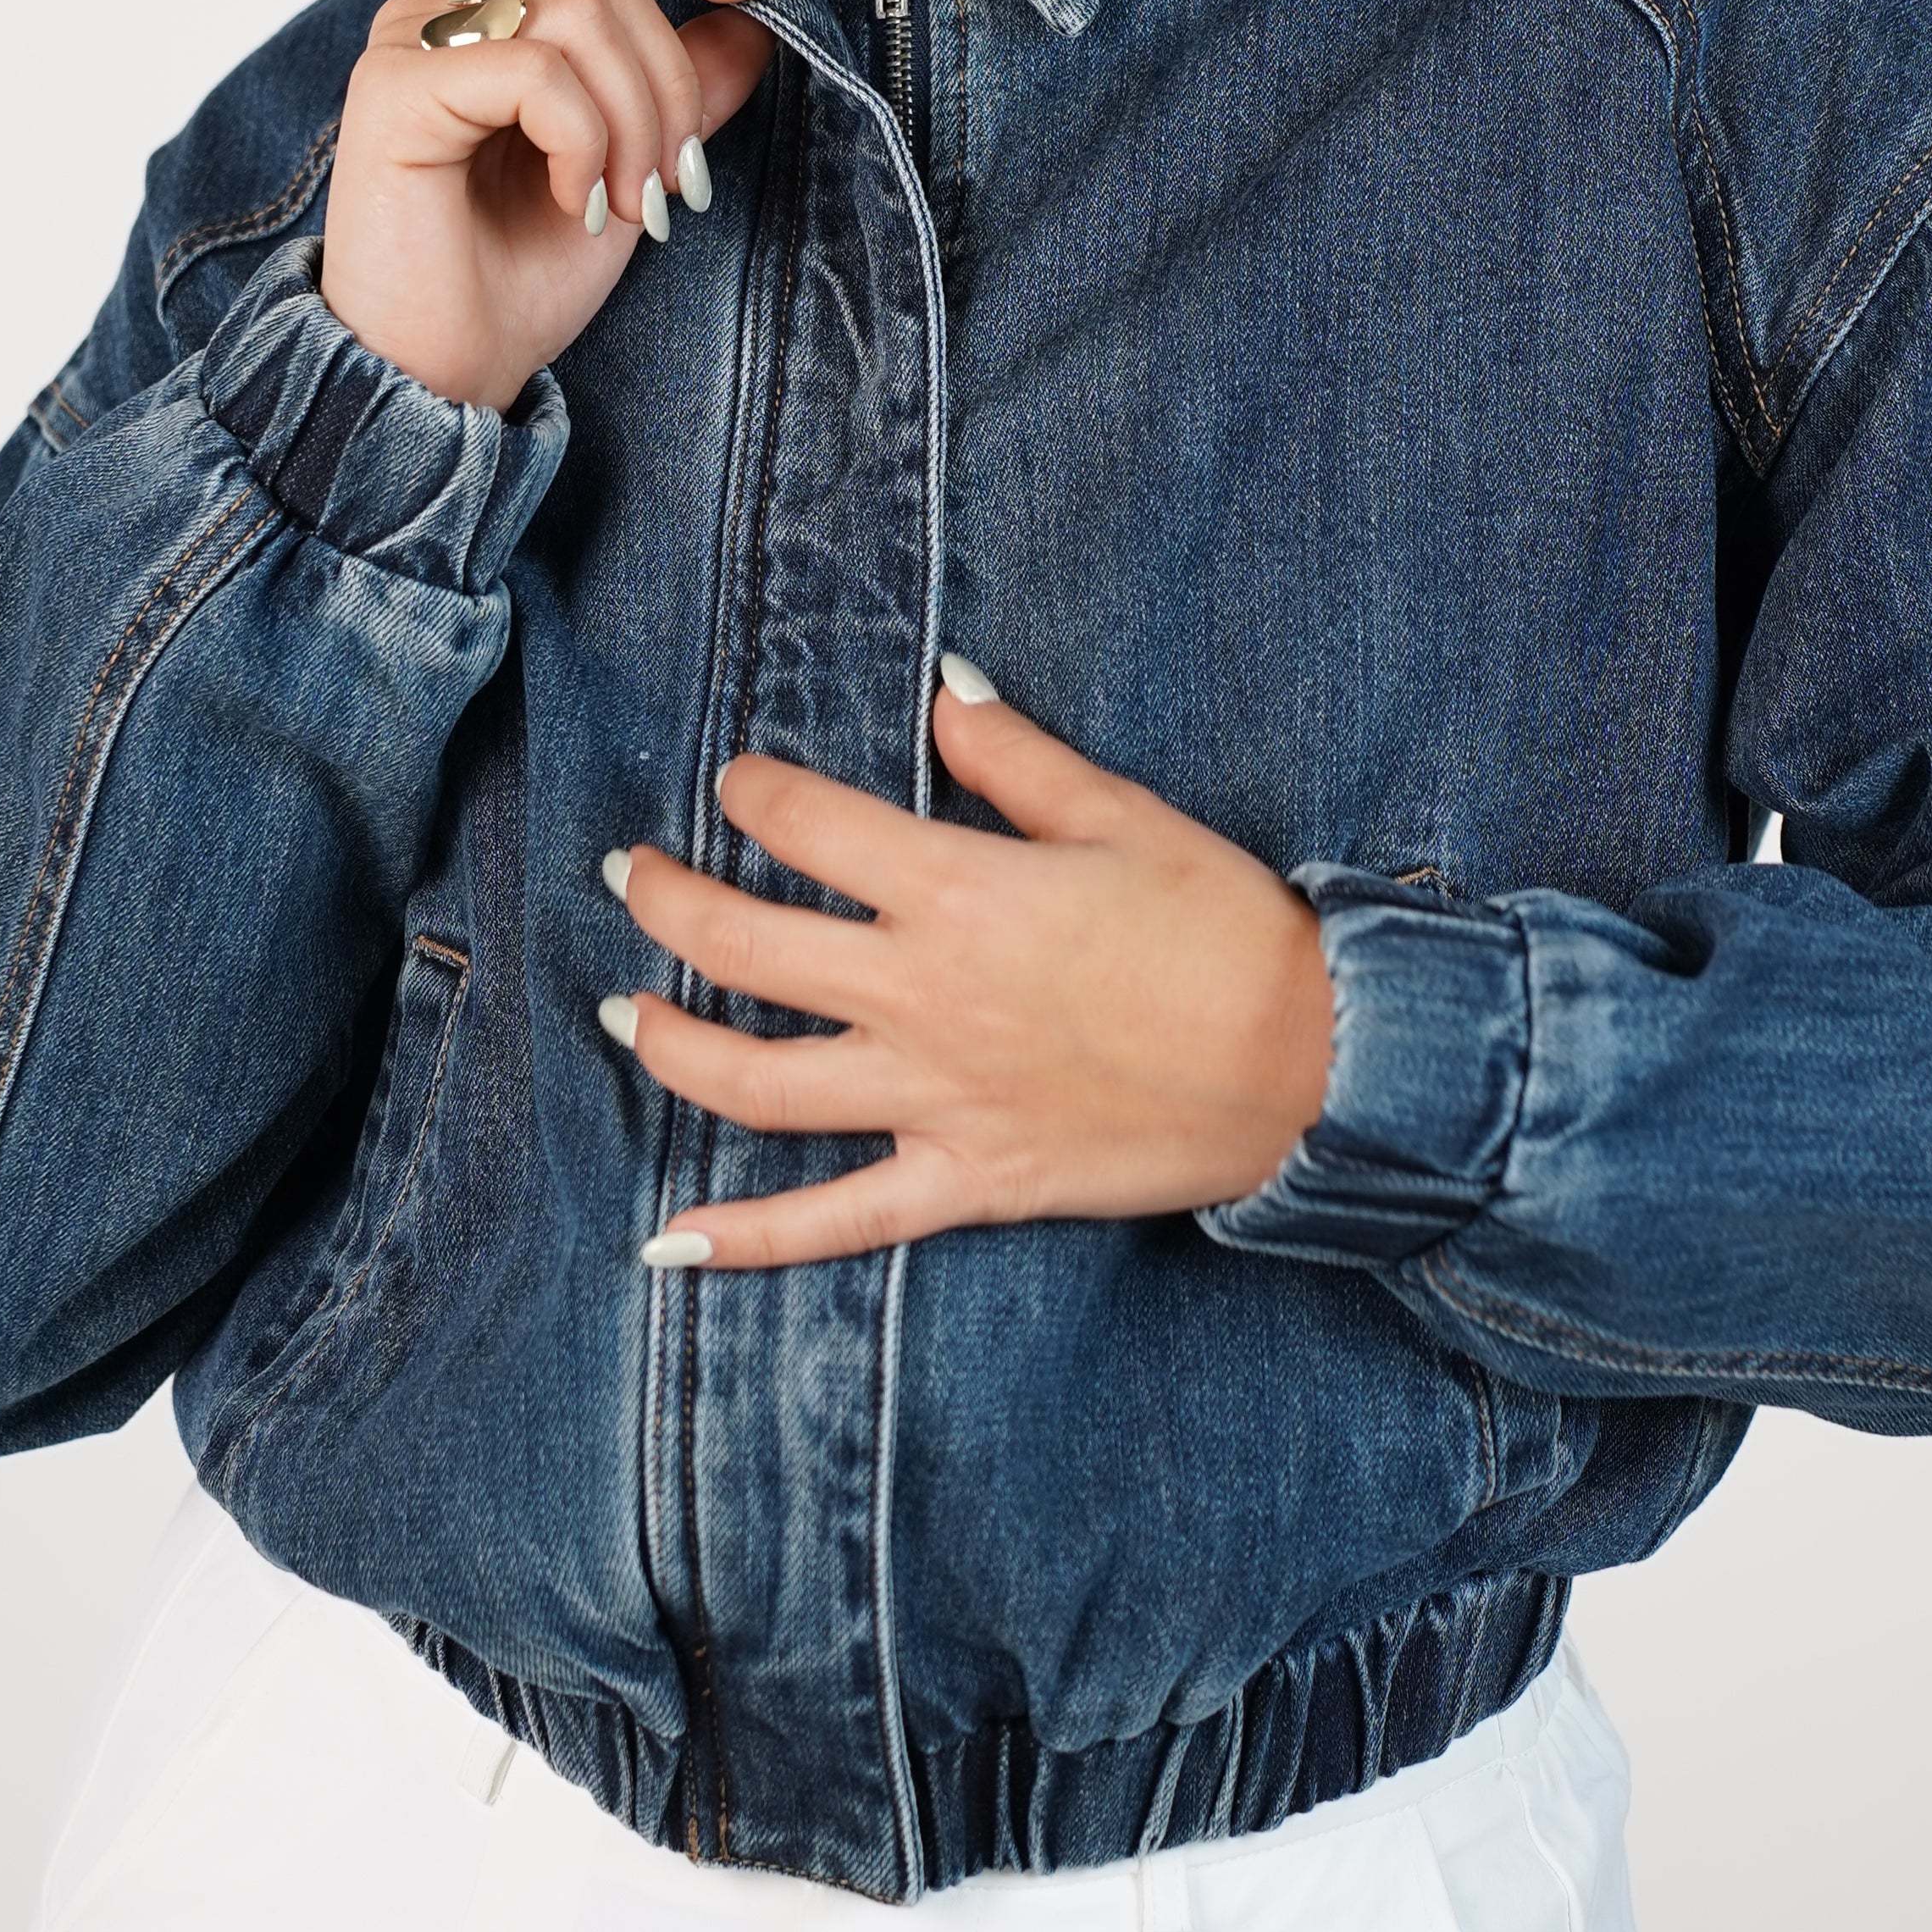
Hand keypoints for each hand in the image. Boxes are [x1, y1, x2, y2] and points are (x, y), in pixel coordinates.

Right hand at [322, 0, 778, 412]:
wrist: (440, 377)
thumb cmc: (514, 282)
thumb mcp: (630, 170)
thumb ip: (682, 91)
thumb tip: (754, 17)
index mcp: (490, 21)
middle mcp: (441, 14)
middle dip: (671, 81)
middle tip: (672, 184)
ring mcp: (411, 44)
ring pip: (581, 13)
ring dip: (636, 121)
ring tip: (626, 204)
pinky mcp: (393, 89)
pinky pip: (536, 72)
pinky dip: (583, 141)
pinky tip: (572, 203)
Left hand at [602, 671, 1336, 1267]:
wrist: (1309, 1067)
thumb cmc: (1224, 929)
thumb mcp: (1120, 814)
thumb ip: (1012, 754)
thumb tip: (942, 689)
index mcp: (956, 892)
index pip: (807, 827)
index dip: (755, 794)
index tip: (738, 783)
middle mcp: (920, 997)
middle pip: (743, 945)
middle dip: (665, 902)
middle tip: (627, 876)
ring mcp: (933, 1099)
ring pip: (755, 1080)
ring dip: (668, 1045)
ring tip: (622, 1015)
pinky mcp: (966, 1182)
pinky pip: (834, 1222)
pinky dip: (746, 1239)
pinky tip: (668, 1242)